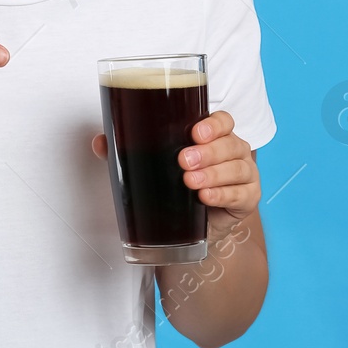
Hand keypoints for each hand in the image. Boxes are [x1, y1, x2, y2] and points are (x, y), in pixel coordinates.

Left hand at [90, 110, 258, 246]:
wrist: (191, 225)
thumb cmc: (176, 185)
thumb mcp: (152, 164)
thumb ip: (126, 150)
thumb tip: (100, 142)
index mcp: (214, 136)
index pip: (222, 121)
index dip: (213, 124)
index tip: (194, 132)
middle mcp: (233, 151)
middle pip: (231, 143)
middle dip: (207, 152)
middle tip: (183, 161)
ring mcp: (244, 175)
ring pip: (238, 168)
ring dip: (214, 174)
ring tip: (191, 181)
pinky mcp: (247, 200)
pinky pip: (242, 195)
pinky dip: (223, 195)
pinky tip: (206, 197)